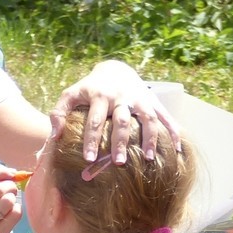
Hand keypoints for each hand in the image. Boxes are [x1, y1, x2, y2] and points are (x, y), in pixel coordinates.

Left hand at [50, 60, 180, 164]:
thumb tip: (54, 135)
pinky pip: (166, 117)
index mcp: (99, 97)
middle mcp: (121, 98)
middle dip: (120, 142)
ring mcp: (140, 100)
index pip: (94, 121)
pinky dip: (174, 132)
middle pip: (121, 122)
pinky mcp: (153, 103)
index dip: (91, 140)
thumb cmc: (88, 88)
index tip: (88, 159)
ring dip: (149, 139)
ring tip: (148, 159)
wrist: (114, 70)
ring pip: (146, 120)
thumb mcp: (70, 95)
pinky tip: (177, 148)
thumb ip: (58, 113)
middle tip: (118, 163)